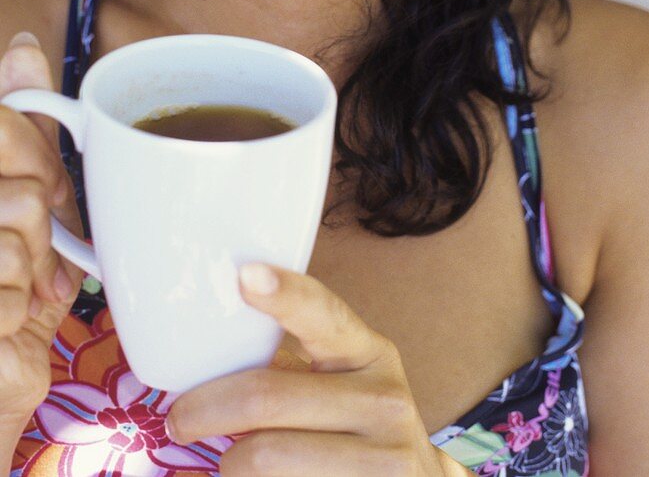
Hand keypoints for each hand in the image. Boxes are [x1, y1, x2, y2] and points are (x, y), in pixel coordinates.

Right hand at [0, 34, 82, 432]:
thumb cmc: (11, 296)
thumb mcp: (24, 207)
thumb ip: (20, 130)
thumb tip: (23, 47)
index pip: (6, 118)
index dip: (38, 154)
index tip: (46, 191)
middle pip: (17, 161)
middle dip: (43, 206)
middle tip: (37, 243)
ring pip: (20, 211)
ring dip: (34, 260)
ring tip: (20, 287)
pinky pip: (11, 273)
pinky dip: (20, 303)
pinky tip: (7, 318)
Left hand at [167, 263, 468, 475]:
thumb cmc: (356, 427)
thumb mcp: (341, 383)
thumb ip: (291, 364)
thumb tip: (203, 351)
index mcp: (368, 353)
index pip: (323, 315)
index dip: (284, 293)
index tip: (245, 275)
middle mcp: (384, 400)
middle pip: (266, 397)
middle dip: (204, 409)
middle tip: (179, 420)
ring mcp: (386, 457)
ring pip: (263, 455)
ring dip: (229, 462)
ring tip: (230, 460)